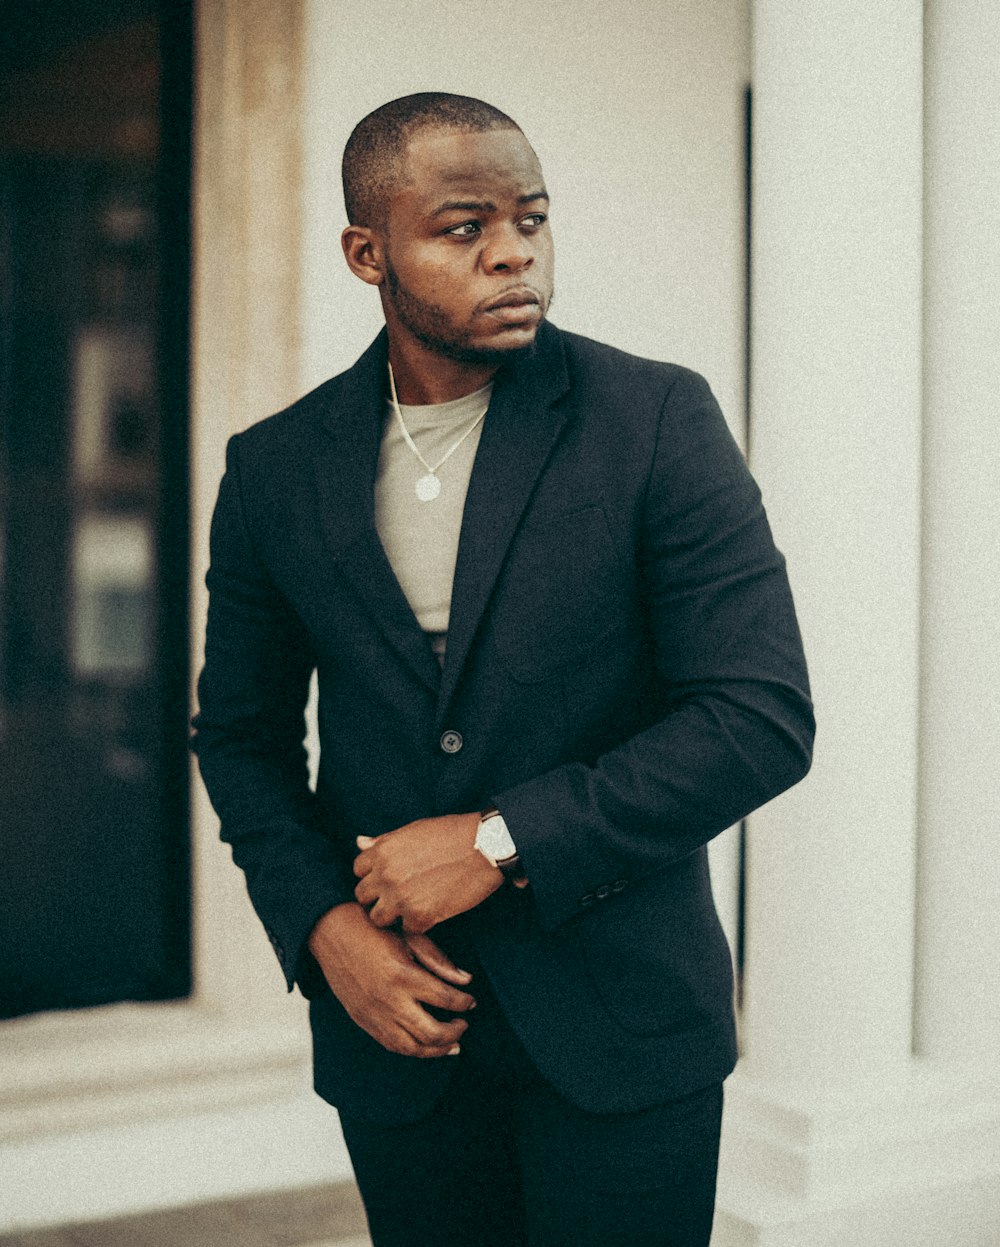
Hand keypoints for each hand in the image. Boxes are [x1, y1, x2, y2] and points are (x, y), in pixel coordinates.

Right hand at [307, 902, 475, 1057]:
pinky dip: (413, 1050)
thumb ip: (438, 960)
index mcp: (403, 976)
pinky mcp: (364, 1021)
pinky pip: (392, 1046)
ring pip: (412, 1048)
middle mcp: (389, 1001)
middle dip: (455, 1032)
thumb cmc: (373, 929)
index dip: (464, 1003)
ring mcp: (375, 1015)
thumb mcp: (409, 937)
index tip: (472, 1001)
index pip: (445, 999)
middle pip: (432, 1033)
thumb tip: (466, 981)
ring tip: (452, 1044)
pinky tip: (426, 1045)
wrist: (331, 933)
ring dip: (437, 1050)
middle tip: (464, 1024)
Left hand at [353, 813, 503, 932]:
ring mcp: (400, 897)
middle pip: (363, 896)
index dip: (374, 875)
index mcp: (382, 851)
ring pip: (378, 919)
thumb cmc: (451, 833)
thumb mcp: (413, 830)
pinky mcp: (420, 915)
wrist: (485, 847)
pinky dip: (419, 923)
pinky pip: (407, 929)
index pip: (358, 871)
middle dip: (379, 896)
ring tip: (412, 906)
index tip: (389, 877)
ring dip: (393, 915)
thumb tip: (358, 842)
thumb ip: (383, 842)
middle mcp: (385, 875)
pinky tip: (433, 910)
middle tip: (400, 895)